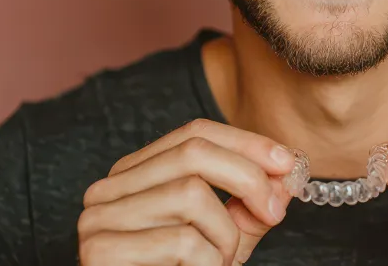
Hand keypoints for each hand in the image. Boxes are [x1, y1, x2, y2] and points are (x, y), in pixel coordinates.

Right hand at [78, 118, 296, 265]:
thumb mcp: (221, 239)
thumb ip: (249, 206)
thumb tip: (287, 172)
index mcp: (134, 175)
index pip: (194, 133)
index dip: (246, 143)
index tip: (288, 162)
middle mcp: (109, 189)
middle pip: (193, 152)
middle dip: (247, 178)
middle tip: (274, 212)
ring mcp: (99, 219)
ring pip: (190, 194)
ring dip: (225, 235)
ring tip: (221, 262)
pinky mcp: (101, 252)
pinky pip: (181, 242)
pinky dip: (209, 263)